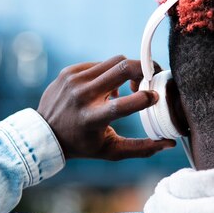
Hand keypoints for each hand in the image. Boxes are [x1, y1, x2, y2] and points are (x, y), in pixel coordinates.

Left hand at [37, 55, 174, 159]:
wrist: (44, 132)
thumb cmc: (83, 144)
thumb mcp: (111, 150)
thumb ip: (142, 148)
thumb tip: (169, 144)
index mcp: (92, 118)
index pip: (123, 104)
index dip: (145, 98)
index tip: (156, 96)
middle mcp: (83, 96)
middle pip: (123, 68)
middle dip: (145, 69)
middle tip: (153, 77)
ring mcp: (75, 80)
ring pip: (116, 62)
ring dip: (130, 71)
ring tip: (132, 85)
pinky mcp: (70, 71)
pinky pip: (101, 64)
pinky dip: (111, 73)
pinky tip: (109, 87)